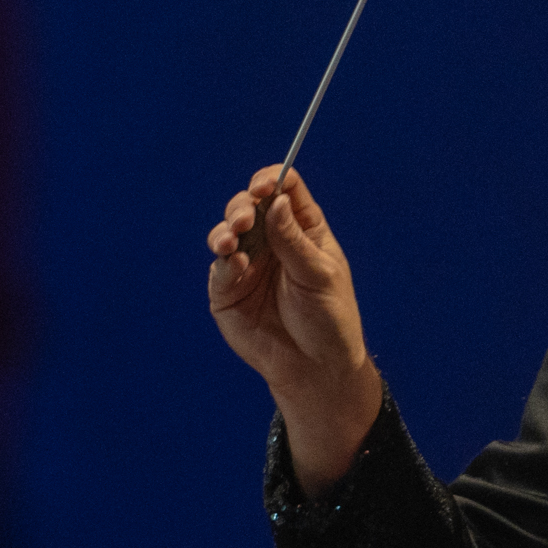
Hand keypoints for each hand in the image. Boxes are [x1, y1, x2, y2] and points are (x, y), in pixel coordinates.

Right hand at [205, 166, 380, 493]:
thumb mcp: (318, 275)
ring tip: (234, 238)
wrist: (314, 366)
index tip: (265, 185)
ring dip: (227, 229)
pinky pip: (219, 267)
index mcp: (303, 230)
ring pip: (228, 231)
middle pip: (250, 205)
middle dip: (243, 205)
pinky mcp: (227, 288)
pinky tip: (235, 264)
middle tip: (246, 218)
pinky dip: (224, 261)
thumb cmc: (328, 318)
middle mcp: (273, 241)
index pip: (285, 191)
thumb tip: (276, 202)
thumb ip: (294, 240)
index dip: (272, 181)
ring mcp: (248, 263)